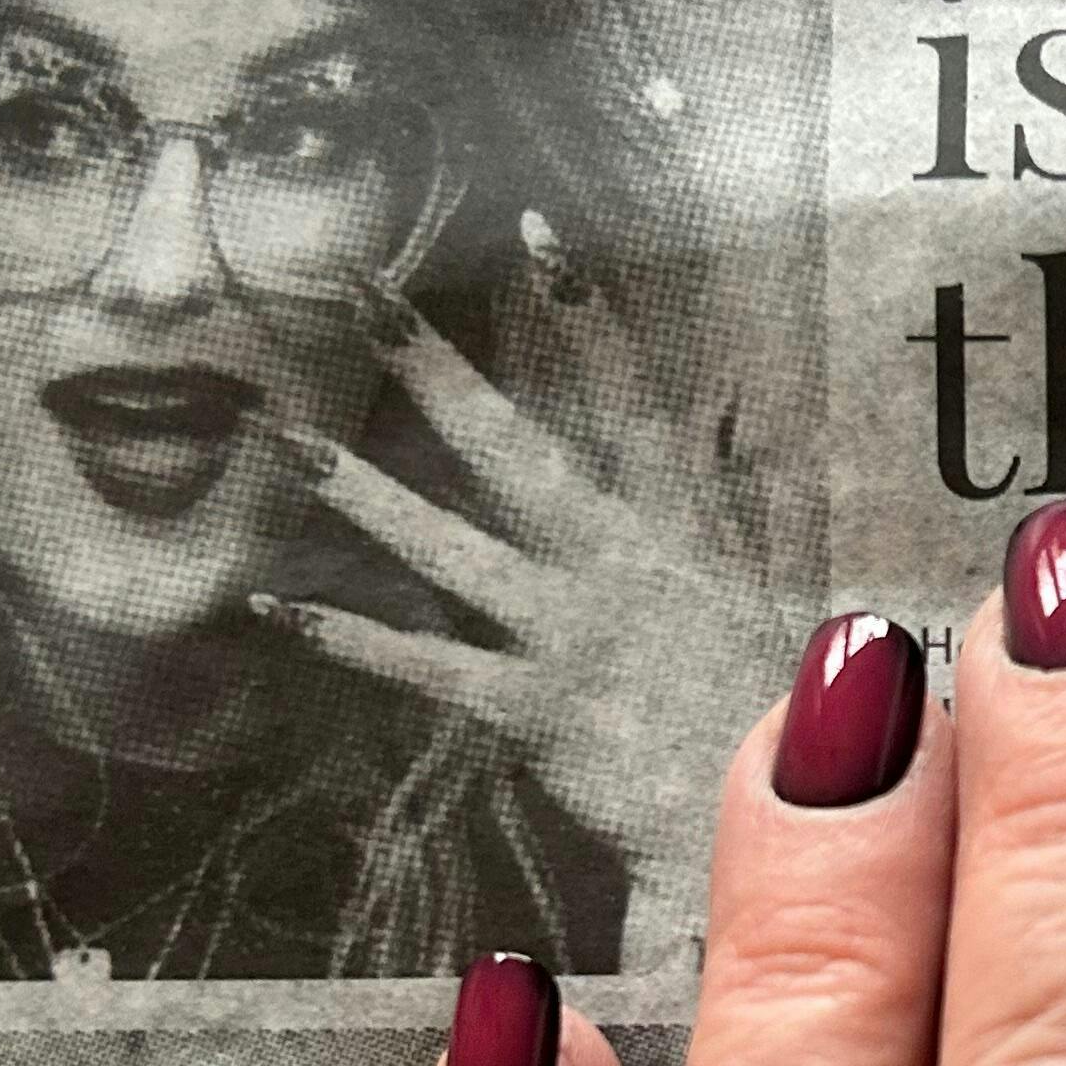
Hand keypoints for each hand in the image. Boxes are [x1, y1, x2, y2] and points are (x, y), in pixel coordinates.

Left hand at [253, 283, 770, 898]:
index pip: (634, 397)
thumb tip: (730, 404)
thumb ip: (746, 496)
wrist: (793, 829)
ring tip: (281, 435)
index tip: (537, 236)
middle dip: (434, 368)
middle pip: (516, 449)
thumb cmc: (780, 712)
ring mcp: (571, 636)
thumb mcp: (777, 587)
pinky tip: (272, 606)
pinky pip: (427, 668)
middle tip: (361, 292)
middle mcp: (620, 567)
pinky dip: (347, 637)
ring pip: (448, 549)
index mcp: (685, 532)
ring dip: (359, 492)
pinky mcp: (533, 711)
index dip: (588, 315)